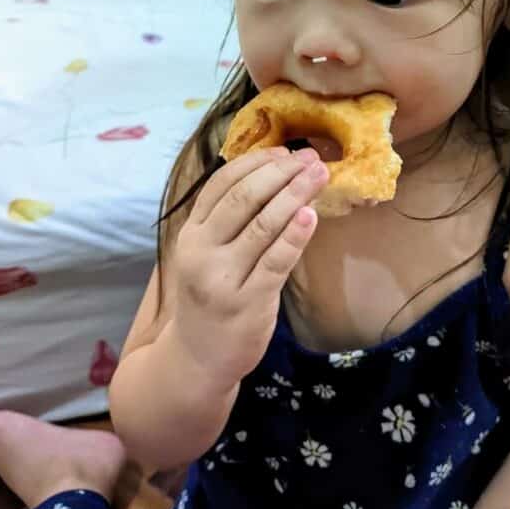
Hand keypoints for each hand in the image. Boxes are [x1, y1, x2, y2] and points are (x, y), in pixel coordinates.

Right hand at [171, 146, 327, 389]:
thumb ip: (227, 221)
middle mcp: (201, 252)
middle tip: (310, 157)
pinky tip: (311, 216)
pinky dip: (295, 235)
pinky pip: (276, 261)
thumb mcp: (205, 254)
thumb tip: (274, 174)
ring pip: (263, 225)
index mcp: (190, 234)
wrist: (197, 358)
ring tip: (318, 175)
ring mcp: (223, 278)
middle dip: (280, 172)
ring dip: (295, 194)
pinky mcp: (248, 302)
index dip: (255, 162)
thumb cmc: (210, 297)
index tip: (284, 150)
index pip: (221, 184)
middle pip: (243, 199)